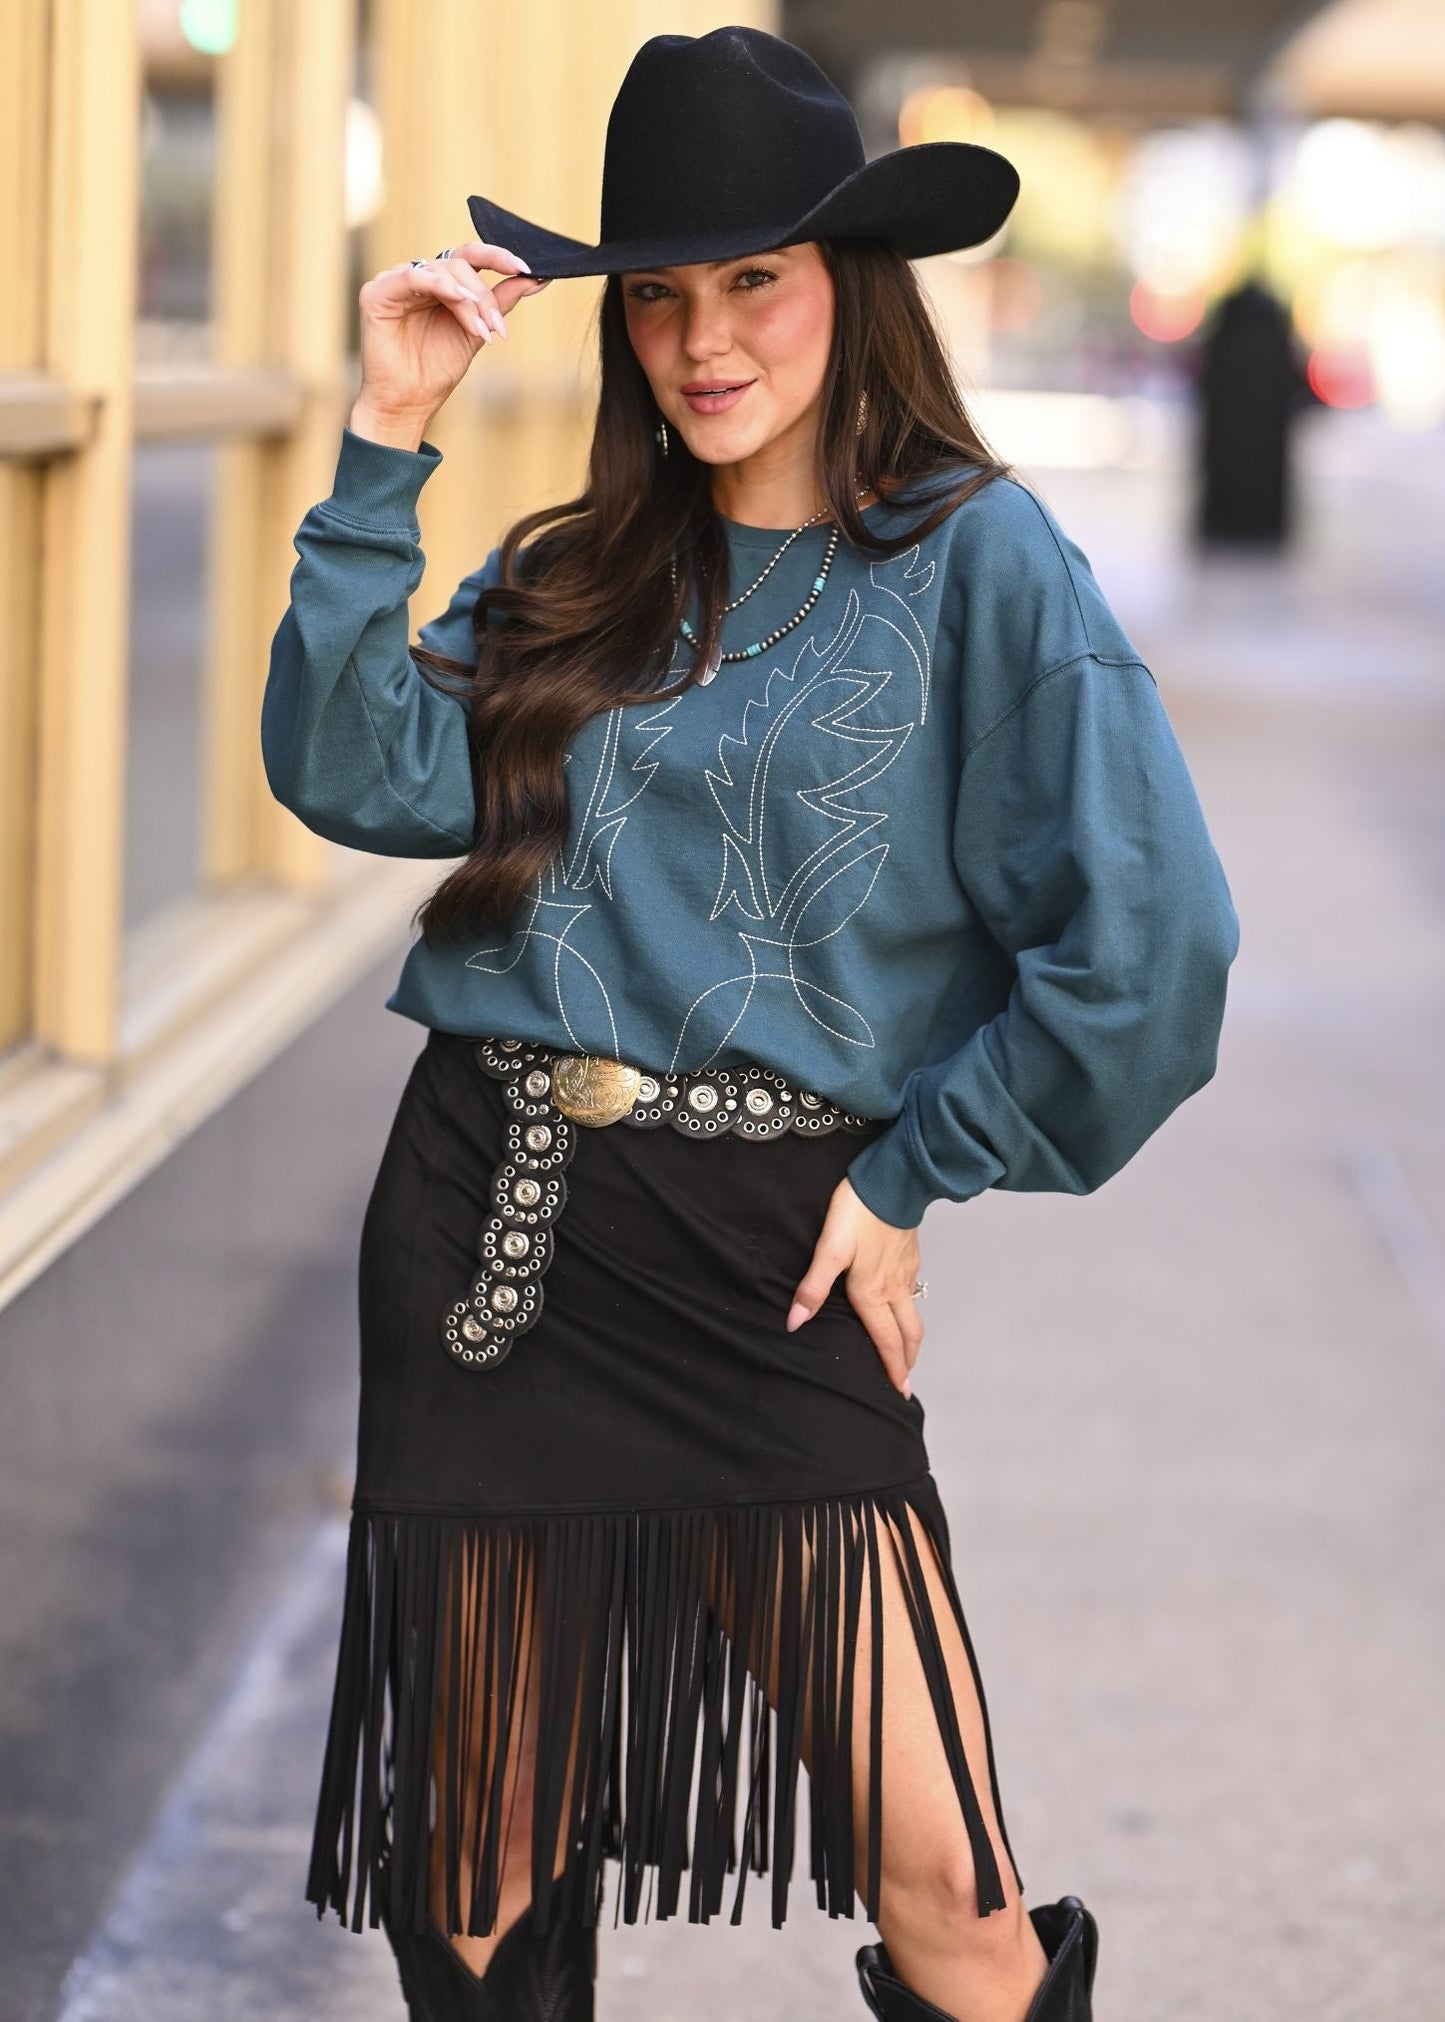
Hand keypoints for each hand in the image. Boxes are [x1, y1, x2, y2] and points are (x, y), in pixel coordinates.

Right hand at [353, 238, 551, 430]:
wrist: (409, 403)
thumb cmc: (437, 369)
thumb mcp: (477, 331)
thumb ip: (500, 302)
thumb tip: (534, 277)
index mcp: (441, 284)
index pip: (470, 257)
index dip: (498, 257)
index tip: (526, 268)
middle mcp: (419, 277)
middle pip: (460, 266)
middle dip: (484, 297)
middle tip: (497, 328)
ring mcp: (396, 282)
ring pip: (442, 271)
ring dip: (468, 299)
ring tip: (481, 330)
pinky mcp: (377, 292)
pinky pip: (413, 276)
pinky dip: (440, 286)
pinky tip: (458, 299)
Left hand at [785, 1176, 922, 1398]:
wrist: (891, 1181)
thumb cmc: (858, 1213)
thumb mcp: (829, 1249)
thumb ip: (813, 1287)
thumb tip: (795, 1323)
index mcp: (873, 1292)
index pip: (886, 1340)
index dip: (892, 1367)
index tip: (899, 1391)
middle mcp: (894, 1287)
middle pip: (908, 1333)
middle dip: (907, 1360)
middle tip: (905, 1382)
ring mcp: (906, 1271)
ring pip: (914, 1314)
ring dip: (911, 1339)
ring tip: (906, 1353)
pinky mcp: (910, 1255)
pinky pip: (913, 1292)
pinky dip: (910, 1311)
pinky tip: (902, 1307)